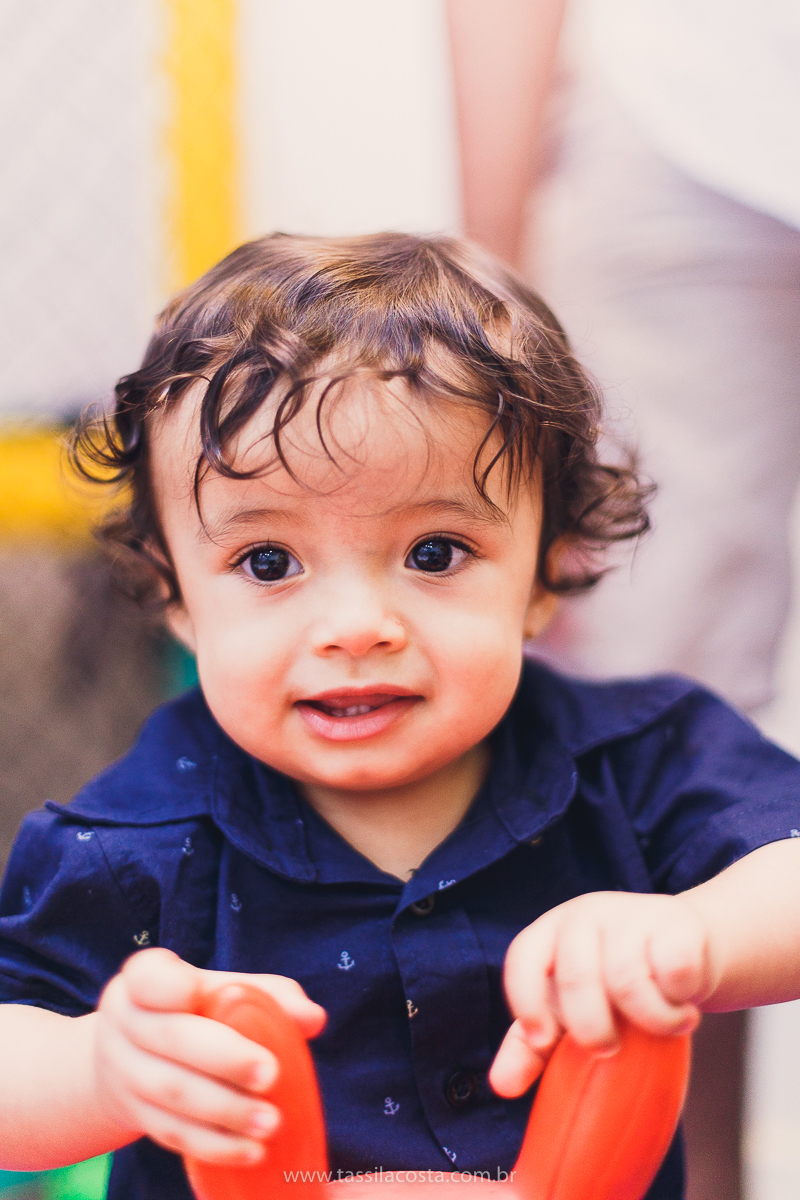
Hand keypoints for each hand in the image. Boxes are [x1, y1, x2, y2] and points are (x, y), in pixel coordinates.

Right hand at [93, 948, 325, 1164]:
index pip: (149, 977)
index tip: (197, 992)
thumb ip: (267, 995)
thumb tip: (312, 1018)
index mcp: (142, 979)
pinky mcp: (132, 1117)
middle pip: (171, 1039)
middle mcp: (124, 1023)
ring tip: (270, 1123)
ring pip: (171, 1093)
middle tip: (270, 1074)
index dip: (169, 986)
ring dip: (224, 1111)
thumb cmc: (193, 1013)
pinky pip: (172, 1134)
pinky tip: (251, 1151)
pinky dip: (214, 1145)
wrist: (130, 1057)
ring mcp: (121, 1073)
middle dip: (223, 1058)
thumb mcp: (220, 990)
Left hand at [490, 892, 713, 1097]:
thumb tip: (502, 1085)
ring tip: (663, 1029)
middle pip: (577, 976)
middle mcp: (586, 915)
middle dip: (592, 1027)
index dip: (526, 1002)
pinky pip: (674, 970)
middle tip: (611, 1049)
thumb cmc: (617, 983)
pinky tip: (684, 1006)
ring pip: (627, 977)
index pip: (523, 958)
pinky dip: (679, 1001)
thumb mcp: (571, 1008)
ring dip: (649, 1019)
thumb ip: (532, 1045)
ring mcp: (631, 914)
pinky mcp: (677, 921)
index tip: (542, 1041)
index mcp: (551, 932)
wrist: (688, 948)